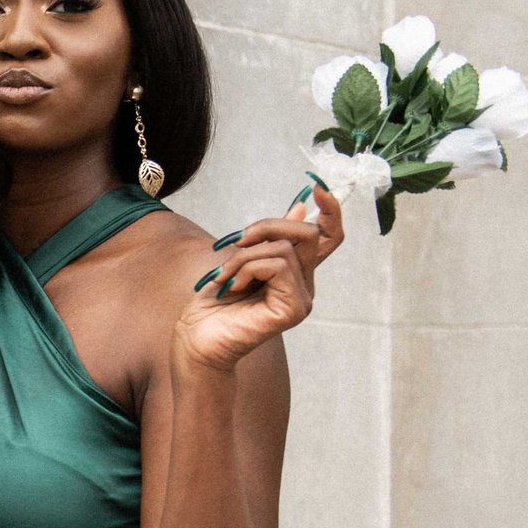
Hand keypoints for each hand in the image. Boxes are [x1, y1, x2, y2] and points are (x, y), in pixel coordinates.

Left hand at [175, 184, 343, 372]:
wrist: (196, 339)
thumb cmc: (212, 304)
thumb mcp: (239, 260)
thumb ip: (269, 239)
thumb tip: (300, 207)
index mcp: (295, 273)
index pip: (329, 238)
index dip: (331, 211)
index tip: (319, 188)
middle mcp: (304, 286)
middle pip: (307, 233)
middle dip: (265, 227)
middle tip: (235, 241)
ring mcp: (302, 300)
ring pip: (284, 249)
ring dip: (244, 256)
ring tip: (224, 276)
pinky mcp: (294, 310)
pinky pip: (277, 266)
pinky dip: (247, 269)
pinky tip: (232, 287)